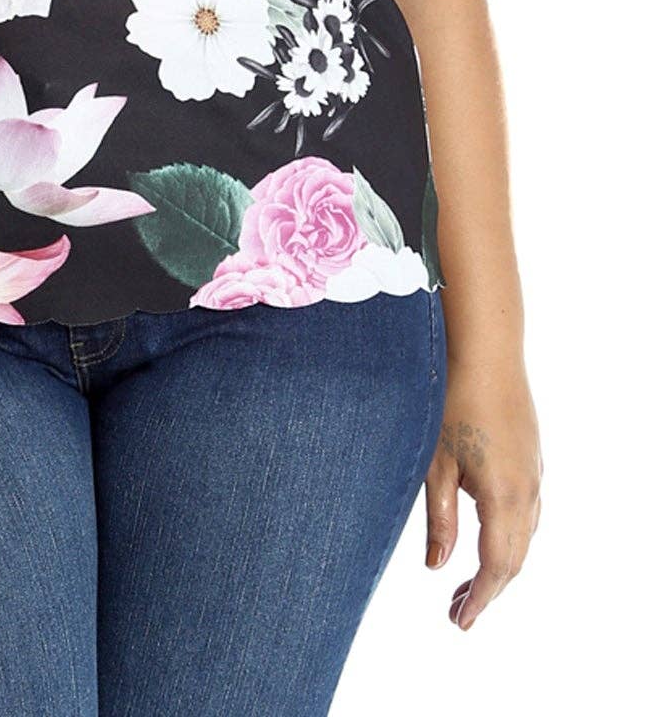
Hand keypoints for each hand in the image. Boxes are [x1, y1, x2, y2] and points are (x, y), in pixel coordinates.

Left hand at [422, 354, 542, 627]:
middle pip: (515, 557)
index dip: (480, 598)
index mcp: (504, 496)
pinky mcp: (532, 454)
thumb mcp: (434, 462)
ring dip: (500, 563)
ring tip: (466, 581)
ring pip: (525, 534)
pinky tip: (486, 532)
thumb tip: (437, 566)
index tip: (459, 621)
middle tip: (457, 610)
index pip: (497, 566)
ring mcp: (535, 470)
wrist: (485, 347)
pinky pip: (528, 509)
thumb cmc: (450, 398)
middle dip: (489, 588)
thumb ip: (439, 518)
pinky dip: (510, 534)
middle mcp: (528, 489)